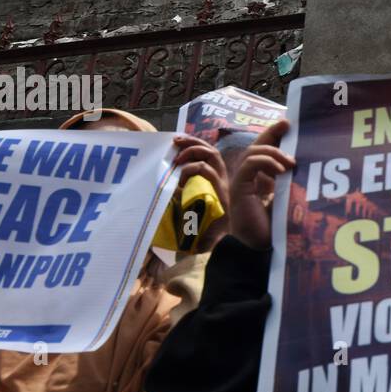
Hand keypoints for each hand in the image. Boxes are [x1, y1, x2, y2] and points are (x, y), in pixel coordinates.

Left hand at [170, 135, 229, 252]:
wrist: (222, 250)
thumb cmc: (203, 236)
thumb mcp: (188, 211)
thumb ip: (181, 198)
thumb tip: (166, 188)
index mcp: (218, 185)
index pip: (210, 157)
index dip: (195, 146)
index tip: (176, 147)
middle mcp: (224, 183)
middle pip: (212, 150)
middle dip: (192, 141)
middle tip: (175, 140)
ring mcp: (225, 187)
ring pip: (212, 155)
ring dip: (193, 150)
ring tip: (177, 157)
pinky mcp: (222, 194)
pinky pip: (206, 171)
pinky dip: (191, 170)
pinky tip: (180, 179)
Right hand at [230, 119, 295, 250]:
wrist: (260, 250)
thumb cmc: (276, 231)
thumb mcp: (290, 202)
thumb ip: (295, 185)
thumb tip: (314, 167)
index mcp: (263, 180)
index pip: (267, 151)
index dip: (275, 136)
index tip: (291, 125)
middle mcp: (251, 178)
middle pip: (257, 146)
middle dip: (272, 132)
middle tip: (288, 124)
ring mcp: (243, 182)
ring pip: (253, 152)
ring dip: (273, 151)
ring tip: (292, 162)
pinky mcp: (239, 188)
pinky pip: (249, 164)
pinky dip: (266, 162)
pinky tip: (282, 171)